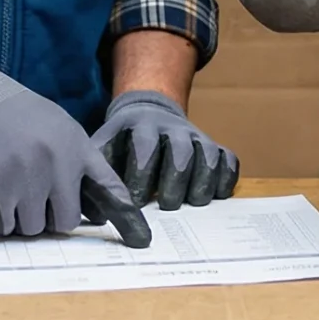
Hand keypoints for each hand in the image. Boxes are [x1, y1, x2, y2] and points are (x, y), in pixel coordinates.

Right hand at [0, 48, 151, 246]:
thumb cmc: (6, 109)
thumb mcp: (51, 123)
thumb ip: (68, 156)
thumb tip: (76, 203)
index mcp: (76, 144)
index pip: (109, 186)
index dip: (123, 215)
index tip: (140, 239)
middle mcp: (60, 161)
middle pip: (66, 221)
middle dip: (48, 219)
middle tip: (32, 205)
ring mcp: (31, 174)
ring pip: (33, 227)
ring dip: (19, 219)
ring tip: (7, 193)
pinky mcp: (2, 184)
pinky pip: (5, 225)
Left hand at [94, 91, 239, 209]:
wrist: (149, 112)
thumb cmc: (123, 141)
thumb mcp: (105, 145)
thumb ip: (97, 169)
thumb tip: (90, 206)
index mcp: (142, 127)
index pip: (145, 147)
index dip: (142, 174)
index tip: (137, 202)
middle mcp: (173, 129)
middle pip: (180, 152)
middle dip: (174, 180)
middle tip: (167, 205)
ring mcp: (196, 137)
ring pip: (207, 154)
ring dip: (202, 181)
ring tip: (194, 203)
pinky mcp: (214, 148)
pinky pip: (228, 159)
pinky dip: (226, 177)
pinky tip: (217, 195)